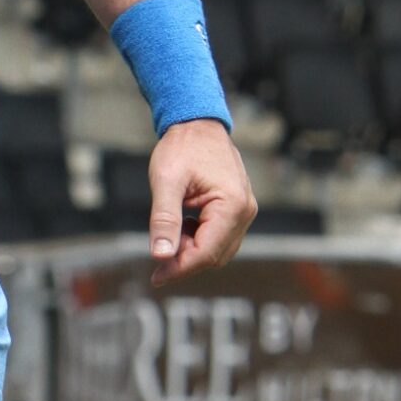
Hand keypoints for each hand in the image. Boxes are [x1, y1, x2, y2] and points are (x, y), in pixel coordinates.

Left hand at [147, 119, 257, 285]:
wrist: (197, 123)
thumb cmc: (182, 146)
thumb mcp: (166, 181)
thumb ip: (164, 219)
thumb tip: (160, 255)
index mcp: (232, 205)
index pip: (206, 253)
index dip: (179, 269)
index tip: (156, 277)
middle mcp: (245, 211)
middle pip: (214, 256)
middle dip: (185, 260)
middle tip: (158, 253)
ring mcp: (244, 211)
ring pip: (218, 250)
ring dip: (192, 250)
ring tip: (170, 233)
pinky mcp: (238, 209)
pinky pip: (220, 237)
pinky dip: (199, 240)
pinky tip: (182, 225)